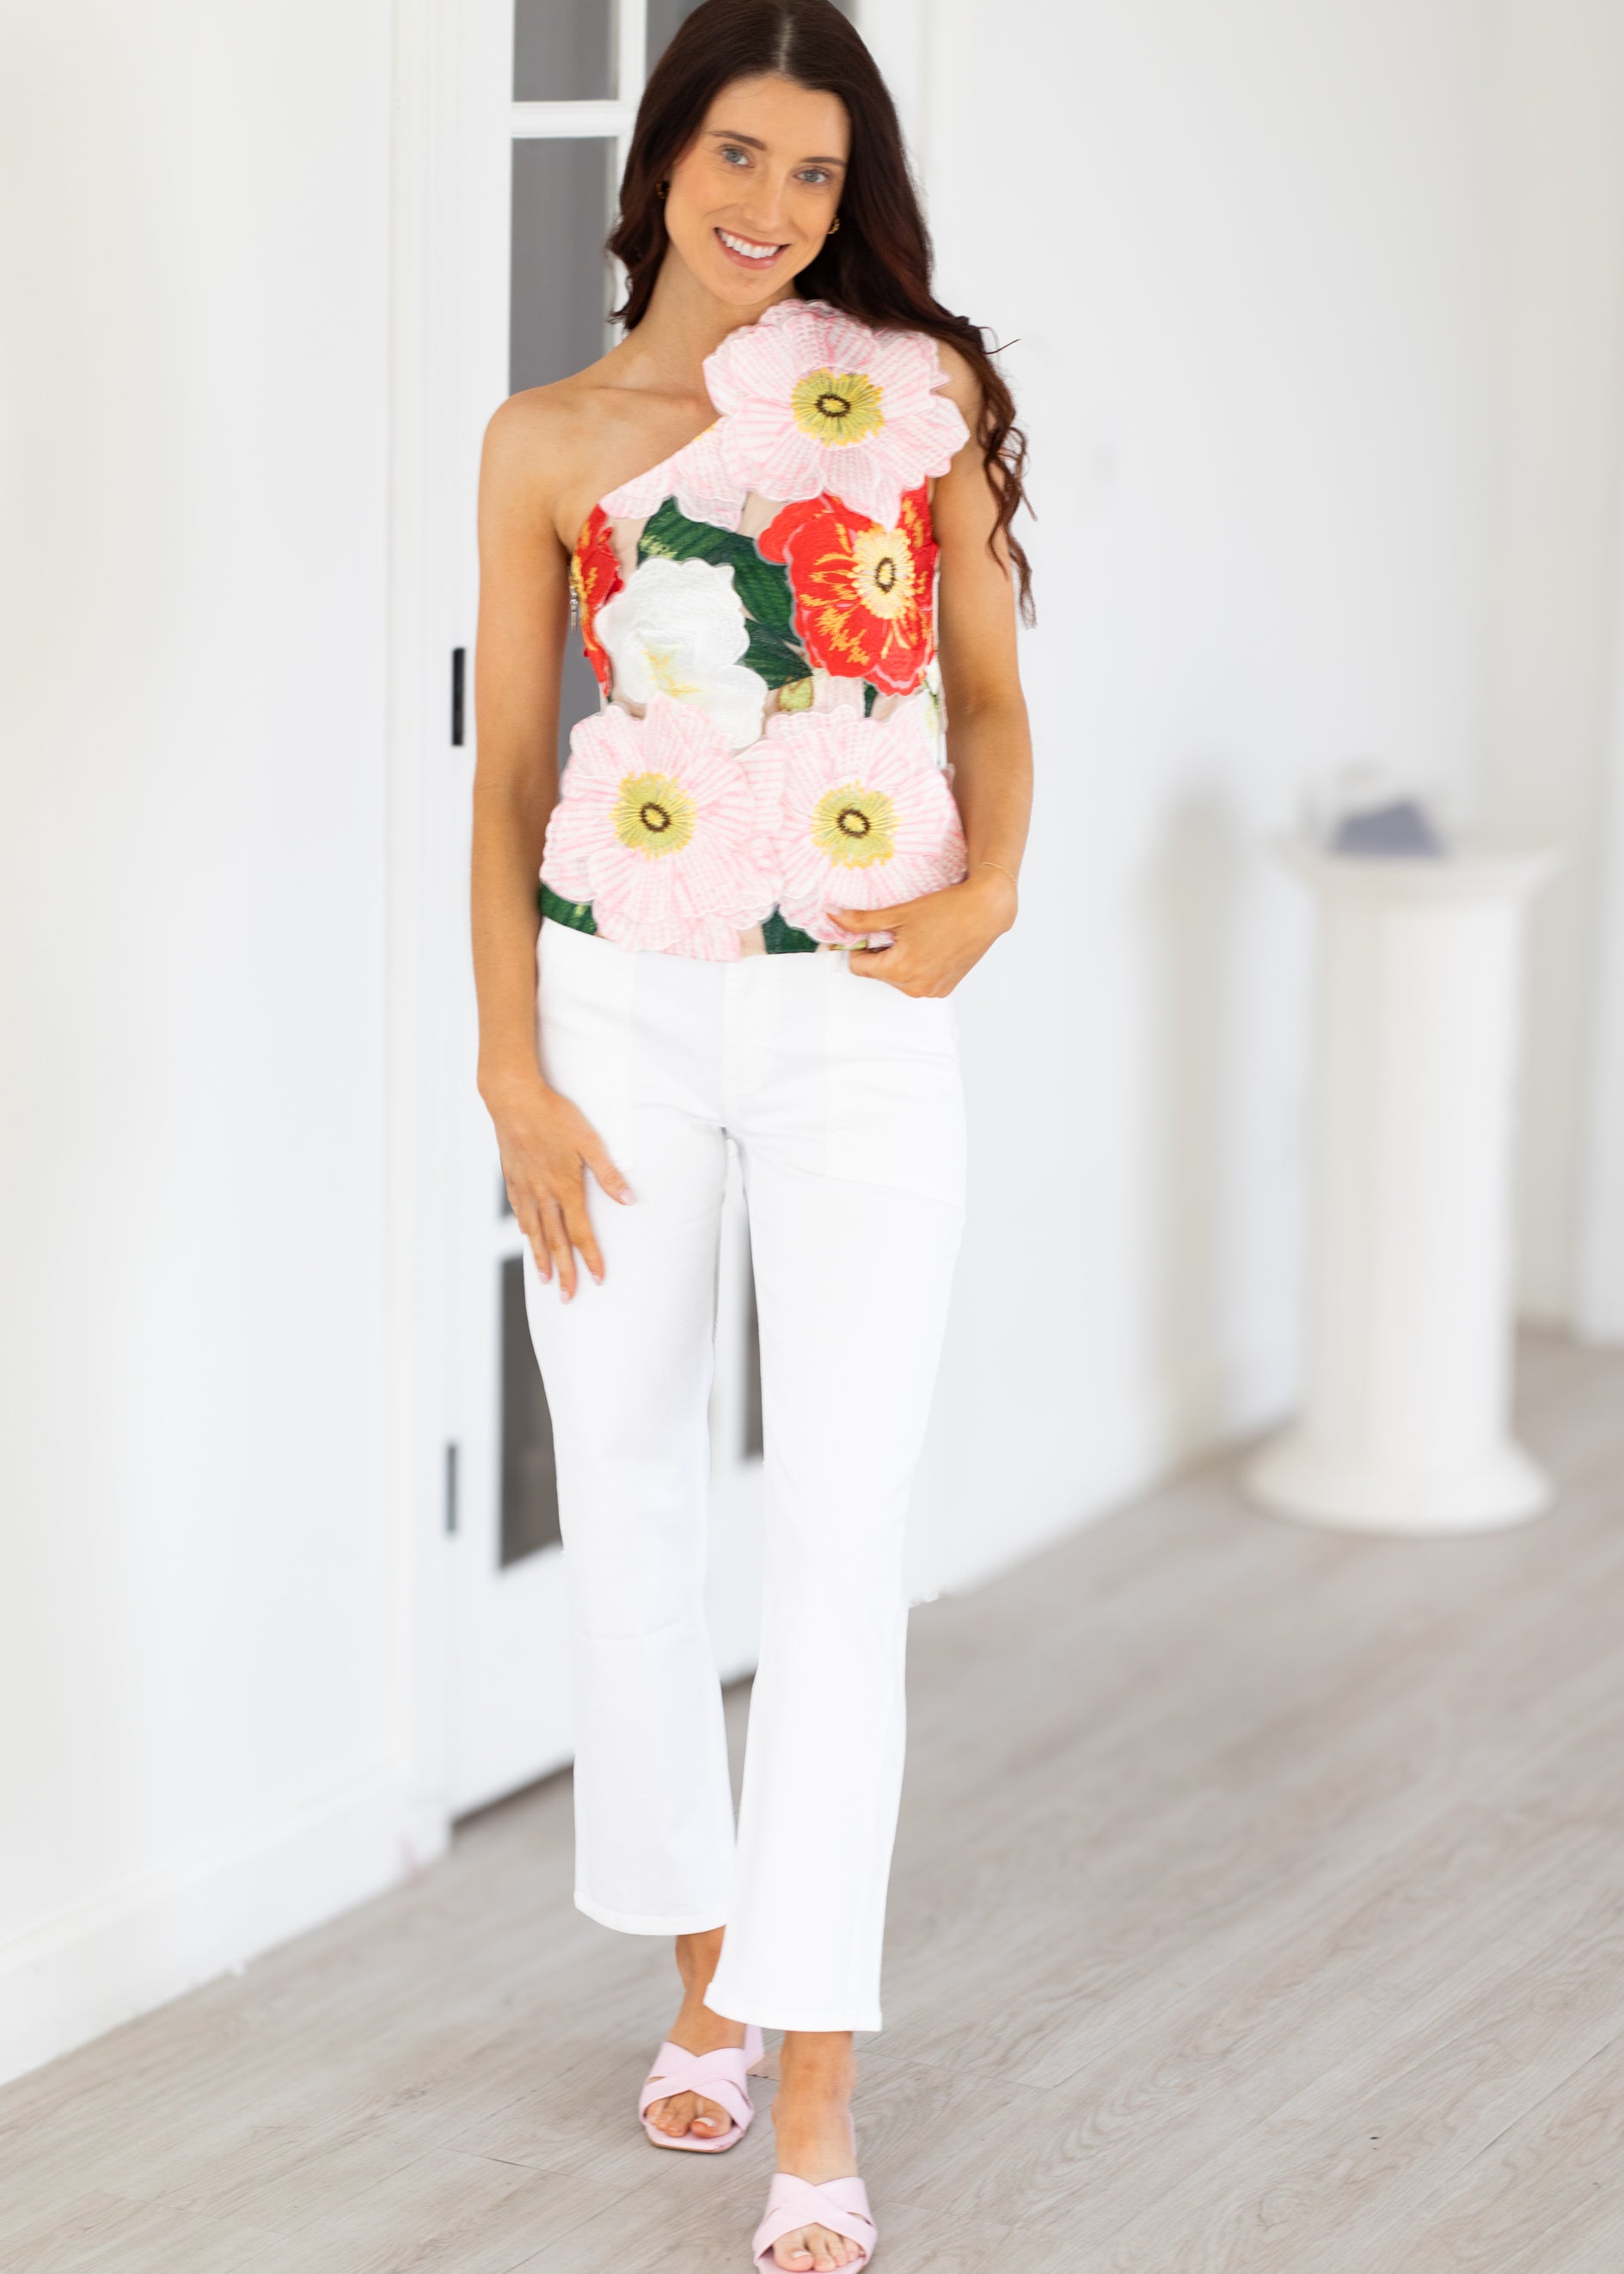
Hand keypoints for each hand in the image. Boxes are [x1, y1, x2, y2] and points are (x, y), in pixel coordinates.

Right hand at [481, 1067, 632, 1299]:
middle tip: (568, 1298)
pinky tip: (527, 1236)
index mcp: (565, 1188)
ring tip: (545, 1280)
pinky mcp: (512, 1176)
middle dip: (564, 1272)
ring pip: (534, 1231)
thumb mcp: (589, 1140)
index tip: (598, 1280)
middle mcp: (544, 1194)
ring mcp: (525, 1187)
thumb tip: (629, 1200)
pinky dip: (526, 1228)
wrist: (513, 1098)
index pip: (581, 1233)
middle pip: (556, 1242)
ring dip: (542, 1258)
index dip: (591, 1258)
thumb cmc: (554, 1115)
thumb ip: (608, 1173)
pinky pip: (520, 1210)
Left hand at [830, 866, 1016, 995]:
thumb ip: (863, 920)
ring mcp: (931, 991)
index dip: (860, 947)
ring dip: (899, 961)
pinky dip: (917, 967)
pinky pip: (917, 982)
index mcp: (900, 969)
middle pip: (878, 973)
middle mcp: (915, 987)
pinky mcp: (944, 989)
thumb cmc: (946, 909)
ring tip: (917, 937)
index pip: (858, 967)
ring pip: (898, 979)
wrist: (985, 911)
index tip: (869, 933)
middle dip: (881, 954)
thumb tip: (834, 918)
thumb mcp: (899, 913)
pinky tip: (930, 946)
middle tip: (899, 931)